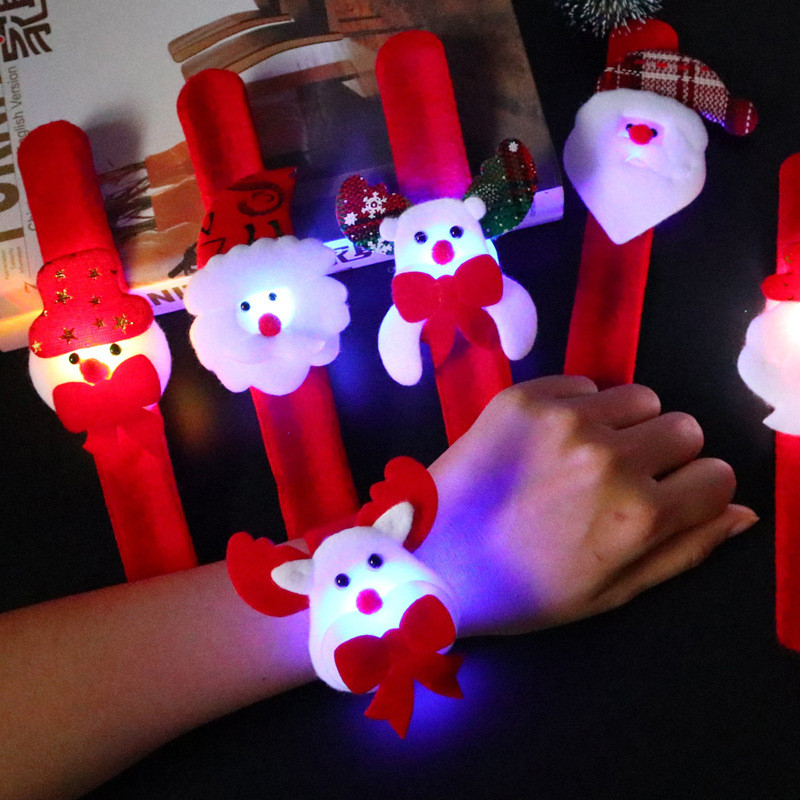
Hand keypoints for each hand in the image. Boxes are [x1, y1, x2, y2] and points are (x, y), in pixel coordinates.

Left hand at [420, 375, 756, 636]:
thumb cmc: (523, 588)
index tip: (666, 499)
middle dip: (664, 454)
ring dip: (625, 425)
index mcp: (639, 516)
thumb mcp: (610, 591)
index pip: (716, 476)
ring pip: (639, 398)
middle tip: (619, 479)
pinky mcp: (525, 395)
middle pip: (684, 428)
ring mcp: (565, 419)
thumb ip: (683, 550)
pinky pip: (585, 383)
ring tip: (582, 456)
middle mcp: (611, 457)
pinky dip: (577, 407)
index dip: (694, 491)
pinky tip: (545, 440)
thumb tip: (741, 512)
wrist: (432, 556)